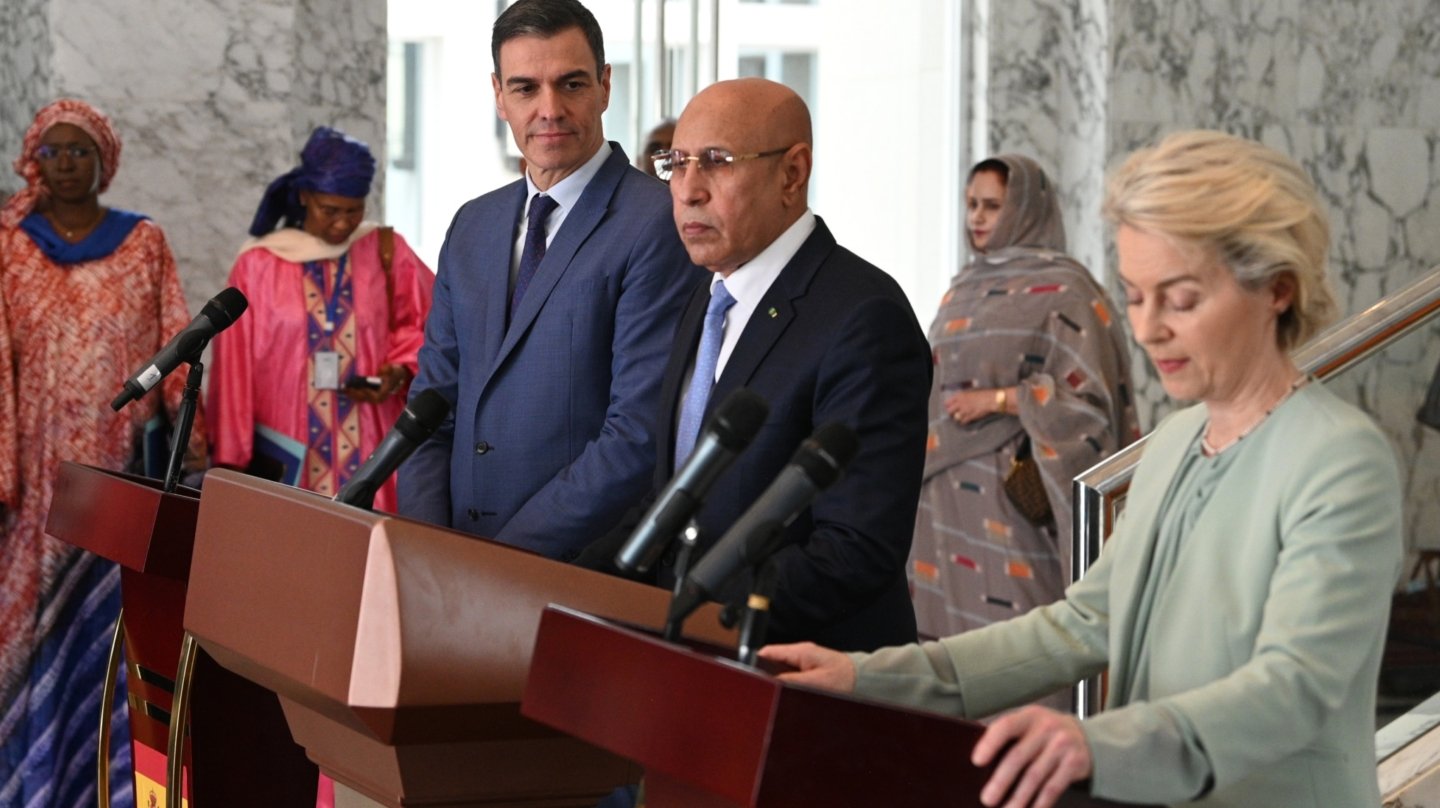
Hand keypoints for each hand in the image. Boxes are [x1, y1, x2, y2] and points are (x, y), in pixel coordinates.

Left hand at [343, 363, 411, 403]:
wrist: (394, 378)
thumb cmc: (393, 374)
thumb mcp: (394, 370)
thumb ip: (389, 370)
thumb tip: (383, 370)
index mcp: (385, 391)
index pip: (377, 397)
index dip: (370, 394)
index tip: (364, 388)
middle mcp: (378, 396)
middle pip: (367, 399)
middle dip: (357, 394)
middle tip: (348, 389)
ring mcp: (372, 396)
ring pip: (361, 399)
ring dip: (352, 395)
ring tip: (344, 389)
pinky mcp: (367, 395)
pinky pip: (359, 396)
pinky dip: (351, 394)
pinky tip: (345, 389)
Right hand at [756, 642, 855, 691]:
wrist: (867, 680)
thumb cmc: (846, 679)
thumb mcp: (816, 682)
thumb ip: (792, 681)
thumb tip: (771, 683)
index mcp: (801, 651)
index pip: (768, 652)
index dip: (755, 663)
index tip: (748, 677)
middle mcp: (802, 654)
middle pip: (773, 662)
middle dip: (765, 674)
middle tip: (759, 690)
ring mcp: (806, 661)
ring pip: (782, 669)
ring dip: (777, 680)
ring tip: (771, 694)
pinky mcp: (811, 670)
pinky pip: (792, 675)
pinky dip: (787, 683)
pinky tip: (787, 694)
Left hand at [945, 387, 1009, 424]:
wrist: (990, 399)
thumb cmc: (983, 394)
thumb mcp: (971, 392)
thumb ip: (963, 396)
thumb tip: (959, 400)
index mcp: (960, 395)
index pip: (948, 402)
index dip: (948, 405)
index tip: (950, 407)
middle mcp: (960, 403)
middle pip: (949, 411)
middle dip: (951, 413)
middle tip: (954, 413)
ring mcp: (964, 411)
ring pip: (956, 417)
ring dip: (958, 418)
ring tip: (961, 417)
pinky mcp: (969, 417)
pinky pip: (963, 422)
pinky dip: (964, 422)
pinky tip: (966, 421)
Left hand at [971, 706, 1091, 807]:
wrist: (1085, 737)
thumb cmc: (1045, 733)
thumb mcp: (1029, 725)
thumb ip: (1009, 736)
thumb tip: (979, 762)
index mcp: (1029, 716)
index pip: (1006, 725)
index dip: (990, 743)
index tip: (976, 761)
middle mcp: (1047, 728)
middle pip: (1018, 756)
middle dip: (1000, 781)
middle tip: (987, 799)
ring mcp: (1063, 745)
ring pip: (1035, 777)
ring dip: (1018, 798)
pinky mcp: (1075, 763)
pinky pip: (1053, 788)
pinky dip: (1039, 803)